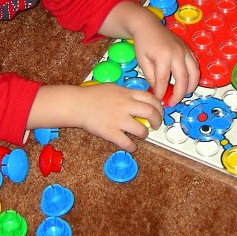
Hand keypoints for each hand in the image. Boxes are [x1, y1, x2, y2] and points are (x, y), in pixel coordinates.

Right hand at [28, 83, 163, 151]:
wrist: (77, 104)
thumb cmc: (93, 95)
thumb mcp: (113, 88)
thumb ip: (127, 94)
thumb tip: (141, 100)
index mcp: (127, 93)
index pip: (151, 98)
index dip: (159, 107)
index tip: (159, 111)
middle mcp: (125, 105)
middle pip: (151, 113)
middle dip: (157, 121)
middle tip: (156, 125)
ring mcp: (118, 120)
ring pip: (142, 131)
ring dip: (144, 134)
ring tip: (141, 134)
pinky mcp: (110, 132)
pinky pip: (127, 144)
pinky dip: (132, 147)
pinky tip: (130, 146)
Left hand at [99, 1, 199, 106]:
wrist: (148, 25)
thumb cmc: (143, 43)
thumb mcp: (142, 60)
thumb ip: (150, 76)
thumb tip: (158, 90)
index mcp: (163, 56)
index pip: (164, 80)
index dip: (162, 93)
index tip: (158, 100)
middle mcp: (178, 54)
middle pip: (183, 79)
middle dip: (179, 94)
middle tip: (171, 103)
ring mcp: (185, 51)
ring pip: (194, 74)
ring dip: (190, 87)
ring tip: (181, 95)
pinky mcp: (188, 50)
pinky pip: (195, 66)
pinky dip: (193, 77)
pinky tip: (186, 84)